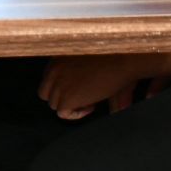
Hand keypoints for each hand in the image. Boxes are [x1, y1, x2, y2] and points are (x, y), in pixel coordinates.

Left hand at [38, 54, 166, 119]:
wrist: (123, 59)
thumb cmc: (114, 56)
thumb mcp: (92, 63)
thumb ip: (82, 77)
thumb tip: (90, 91)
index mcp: (57, 57)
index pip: (48, 79)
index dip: (62, 87)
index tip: (78, 88)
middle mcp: (54, 70)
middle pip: (46, 93)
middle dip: (63, 97)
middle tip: (84, 96)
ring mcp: (59, 84)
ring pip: (54, 104)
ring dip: (71, 105)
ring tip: (91, 99)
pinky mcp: (67, 98)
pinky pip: (63, 113)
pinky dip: (76, 114)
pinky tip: (92, 105)